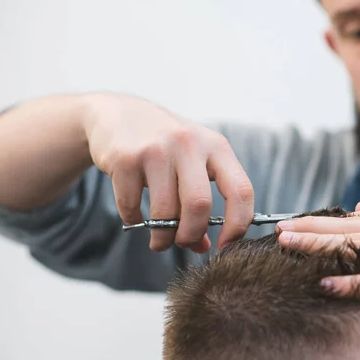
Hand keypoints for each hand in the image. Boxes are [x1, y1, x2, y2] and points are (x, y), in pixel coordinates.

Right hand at [81, 93, 253, 251]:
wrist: (118, 112)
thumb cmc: (166, 145)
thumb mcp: (194, 163)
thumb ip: (203, 201)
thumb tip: (203, 247)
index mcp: (216, 146)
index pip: (241, 190)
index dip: (238, 225)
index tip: (226, 245)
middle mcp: (189, 144)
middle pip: (199, 205)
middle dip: (192, 234)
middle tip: (185, 243)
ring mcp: (156, 149)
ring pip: (165, 211)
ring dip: (163, 236)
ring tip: (160, 241)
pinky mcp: (125, 158)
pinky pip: (132, 206)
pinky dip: (135, 221)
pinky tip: (137, 219)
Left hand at [277, 201, 359, 346]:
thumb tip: (357, 210)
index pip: (355, 217)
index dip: (322, 222)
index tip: (294, 225)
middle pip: (350, 226)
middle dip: (311, 228)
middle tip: (280, 230)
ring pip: (357, 246)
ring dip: (319, 246)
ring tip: (289, 246)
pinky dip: (348, 283)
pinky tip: (324, 283)